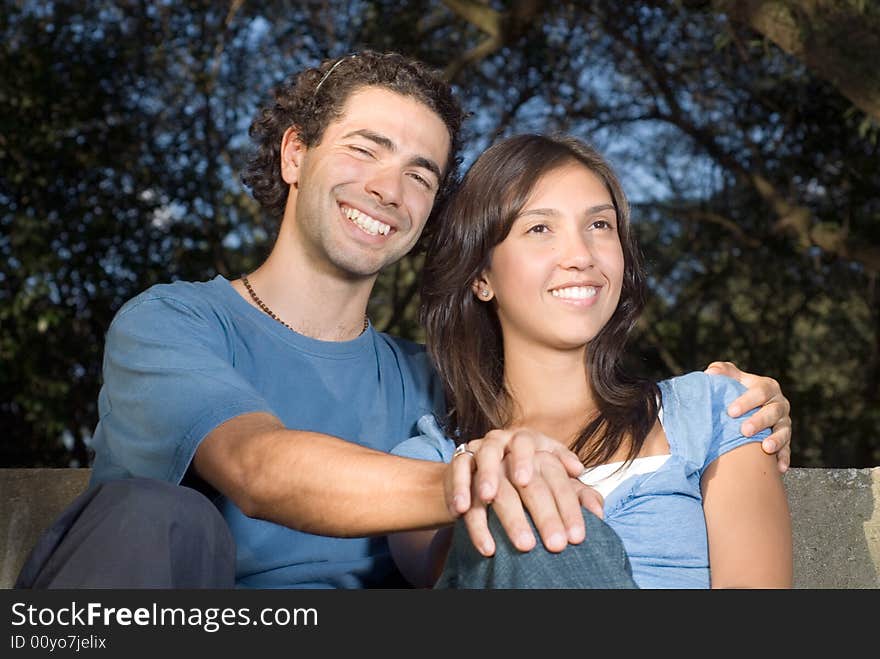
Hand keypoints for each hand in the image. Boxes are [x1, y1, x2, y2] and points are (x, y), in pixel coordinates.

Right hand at [443, 428, 602, 555]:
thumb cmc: (520, 482)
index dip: (567, 506)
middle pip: (528, 473)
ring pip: (489, 461)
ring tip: (491, 503)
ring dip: (489, 481)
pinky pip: (458, 469)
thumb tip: (599, 511)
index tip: (575, 536)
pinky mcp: (460, 458)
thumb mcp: (549, 485)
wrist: (478, 473)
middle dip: (534, 510)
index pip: (559, 476)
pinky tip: (462, 510)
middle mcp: (512, 443)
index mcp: (539, 447)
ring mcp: (485, 448)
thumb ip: (576, 496)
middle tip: (537, 544)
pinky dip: (459, 488)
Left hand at [704, 361, 791, 472]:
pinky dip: (784, 458)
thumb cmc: (736, 391)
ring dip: (776, 440)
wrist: (747, 409)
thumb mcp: (731, 378)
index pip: (760, 391)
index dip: (747, 401)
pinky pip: (787, 449)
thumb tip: (711, 373)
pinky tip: (779, 468)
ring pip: (783, 431)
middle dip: (759, 421)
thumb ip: (723, 372)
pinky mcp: (786, 439)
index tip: (731, 411)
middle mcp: (779, 404)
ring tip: (766, 448)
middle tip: (744, 430)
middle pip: (773, 412)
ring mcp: (784, 422)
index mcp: (767, 387)